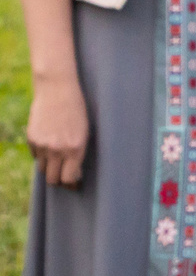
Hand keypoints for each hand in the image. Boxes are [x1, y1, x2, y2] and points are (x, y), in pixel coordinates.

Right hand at [26, 72, 87, 188]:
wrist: (57, 91)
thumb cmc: (77, 111)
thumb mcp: (84, 133)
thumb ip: (77, 153)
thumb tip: (72, 174)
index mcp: (75, 148)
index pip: (69, 178)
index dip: (72, 183)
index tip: (75, 183)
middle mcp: (57, 149)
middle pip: (53, 180)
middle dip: (59, 181)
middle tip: (65, 178)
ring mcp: (42, 145)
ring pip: (43, 169)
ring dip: (50, 169)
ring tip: (58, 163)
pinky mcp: (31, 139)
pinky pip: (36, 156)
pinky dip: (42, 156)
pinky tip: (50, 147)